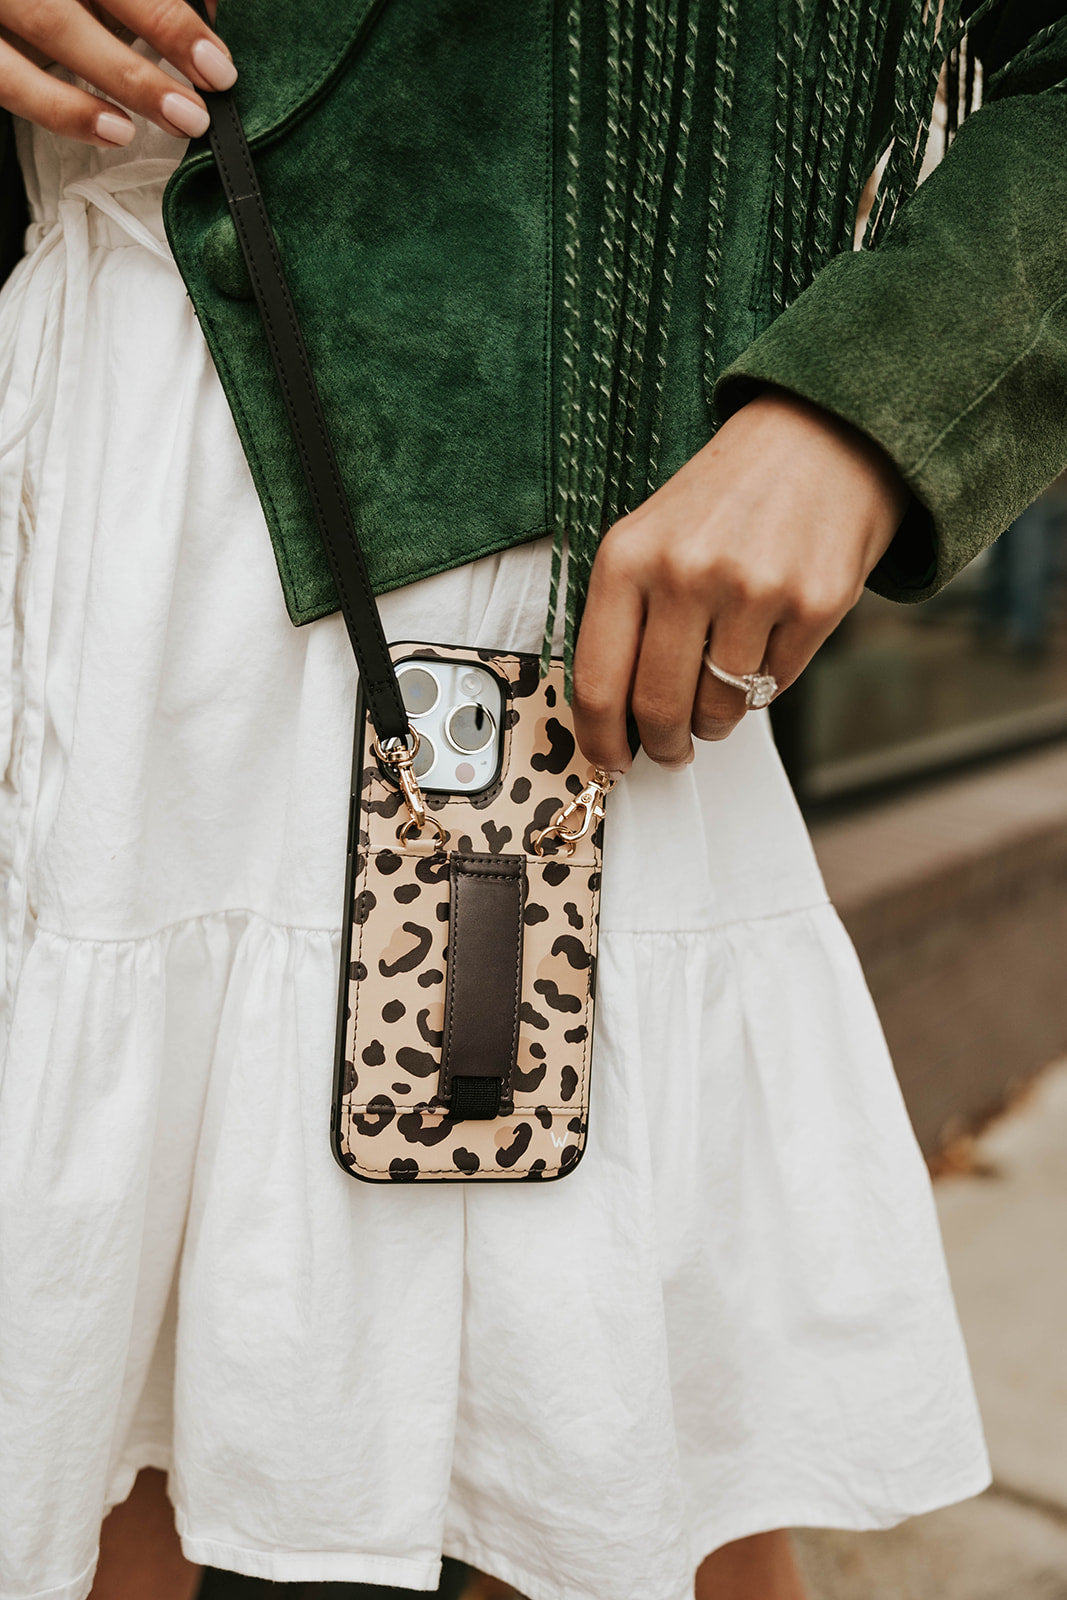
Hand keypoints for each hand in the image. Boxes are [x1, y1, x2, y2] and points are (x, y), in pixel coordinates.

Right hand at [0, 0, 231, 147]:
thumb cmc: (36, 3)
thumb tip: (205, 13)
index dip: (171, 12)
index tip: (218, 56)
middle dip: (162, 28)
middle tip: (212, 81)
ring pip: (52, 25)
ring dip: (124, 75)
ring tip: (178, 116)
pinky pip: (6, 76)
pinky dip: (61, 108)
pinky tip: (111, 130)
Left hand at [571, 389, 910, 772]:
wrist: (820, 440)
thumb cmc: (725, 501)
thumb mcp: (651, 538)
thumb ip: (626, 618)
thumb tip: (616, 719)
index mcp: (628, 557)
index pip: (597, 682)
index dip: (599, 740)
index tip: (608, 762)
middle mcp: (685, 572)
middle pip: (657, 708)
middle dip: (661, 746)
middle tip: (668, 750)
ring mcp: (753, 589)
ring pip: (718, 709)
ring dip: (713, 723)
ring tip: (715, 698)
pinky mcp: (813, 605)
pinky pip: (772, 687)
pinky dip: (761, 686)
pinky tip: (760, 650)